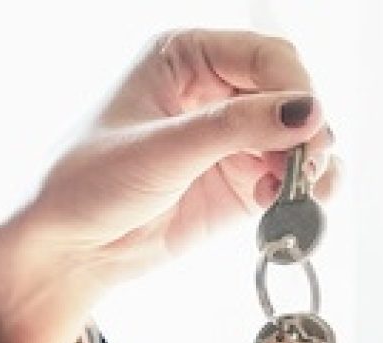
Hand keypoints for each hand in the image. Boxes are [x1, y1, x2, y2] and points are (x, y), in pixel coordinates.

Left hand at [0, 28, 337, 342]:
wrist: (69, 247)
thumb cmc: (89, 182)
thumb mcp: (162, 150)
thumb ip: (235, 129)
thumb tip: (307, 113)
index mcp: (187, 56)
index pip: (266, 55)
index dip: (293, 87)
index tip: (305, 127)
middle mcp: (216, 90)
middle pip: (292, 94)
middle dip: (307, 129)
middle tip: (308, 166)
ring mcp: (233, 138)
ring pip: (299, 138)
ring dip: (312, 163)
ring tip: (304, 192)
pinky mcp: (241, 183)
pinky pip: (290, 178)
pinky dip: (302, 191)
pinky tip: (290, 207)